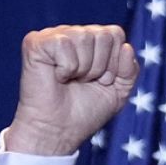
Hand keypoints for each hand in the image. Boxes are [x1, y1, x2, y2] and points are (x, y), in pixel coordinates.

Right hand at [5, 24, 138, 155]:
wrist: (60, 131)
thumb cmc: (85, 112)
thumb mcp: (118, 92)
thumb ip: (130, 70)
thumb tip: (126, 46)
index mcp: (92, 41)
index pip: (116, 33)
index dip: (114, 62)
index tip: (102, 81)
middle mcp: (73, 34)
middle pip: (104, 35)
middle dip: (100, 66)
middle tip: (84, 82)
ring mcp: (53, 36)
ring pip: (84, 37)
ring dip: (83, 68)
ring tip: (72, 81)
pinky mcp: (35, 42)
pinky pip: (63, 43)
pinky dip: (66, 67)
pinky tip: (57, 77)